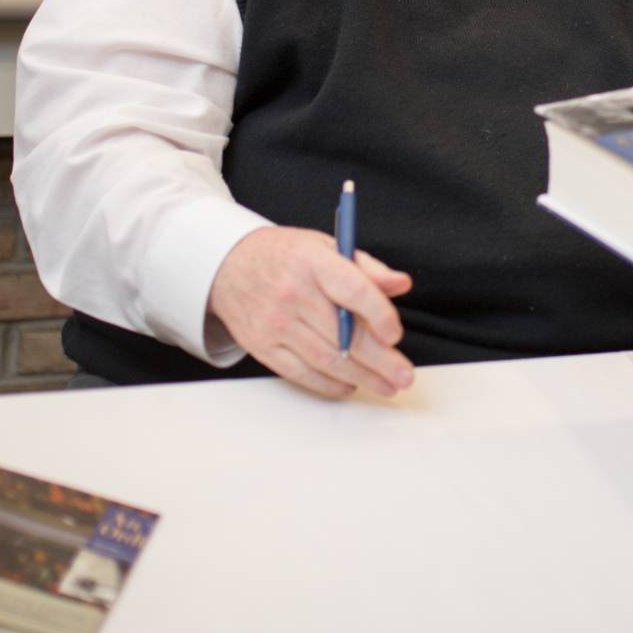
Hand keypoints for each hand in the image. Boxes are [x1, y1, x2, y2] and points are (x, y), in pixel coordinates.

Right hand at [206, 225, 414, 398]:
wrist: (228, 266)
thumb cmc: (285, 257)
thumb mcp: (325, 246)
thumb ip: (366, 268)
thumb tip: (400, 284)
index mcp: (312, 262)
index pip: (353, 291)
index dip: (380, 315)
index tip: (395, 334)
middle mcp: (292, 293)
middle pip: (344, 335)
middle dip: (381, 361)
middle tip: (404, 375)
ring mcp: (275, 323)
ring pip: (327, 360)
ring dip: (362, 378)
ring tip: (386, 385)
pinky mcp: (262, 346)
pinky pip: (302, 373)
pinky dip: (330, 383)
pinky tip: (351, 384)